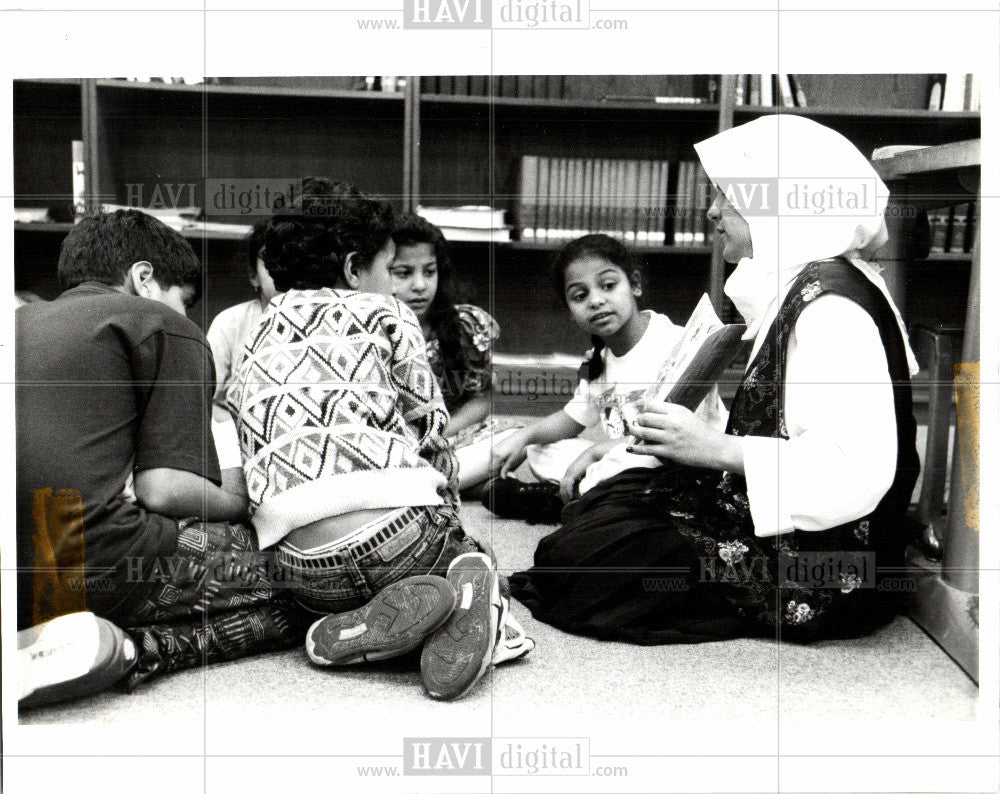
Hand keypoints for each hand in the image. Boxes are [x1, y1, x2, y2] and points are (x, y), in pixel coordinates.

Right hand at [492, 428, 531, 477]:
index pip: (493, 469)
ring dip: (498, 465)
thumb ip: (506, 469)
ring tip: (507, 463)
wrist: (519, 437)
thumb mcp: (512, 460)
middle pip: (492, 465)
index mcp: (497, 456)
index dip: (497, 474)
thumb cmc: (517, 448)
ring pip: (493, 461)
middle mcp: (493, 452)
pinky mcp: (495, 447)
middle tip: (507, 471)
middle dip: (498, 469)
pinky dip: (498, 460)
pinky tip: (505, 458)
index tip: (504, 476)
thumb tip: (502, 478)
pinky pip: (494, 457)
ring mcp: (493, 449)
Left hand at [559, 447, 594, 502]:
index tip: (567, 499)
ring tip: (568, 502)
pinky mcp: (572, 473)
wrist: (592, 454)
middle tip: (566, 503)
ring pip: (564, 486)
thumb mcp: (585, 471)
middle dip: (563, 495)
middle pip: (562, 486)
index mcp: (571, 471)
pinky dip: (569, 492)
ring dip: (565, 495)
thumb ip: (583, 478)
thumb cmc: (591, 462)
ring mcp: (569, 472)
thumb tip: (584, 485)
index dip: (565, 491)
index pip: (564, 483)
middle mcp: (568, 472)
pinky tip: (571, 498)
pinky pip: (568, 485)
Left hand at [628, 402, 743, 472]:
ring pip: (644, 432)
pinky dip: (637, 448)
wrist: (714, 448)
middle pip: (646, 417)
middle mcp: (672, 422)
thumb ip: (671, 412)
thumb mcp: (687, 415)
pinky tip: (630, 448)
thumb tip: (653, 408)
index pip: (653, 404)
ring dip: (634, 431)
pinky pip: (648, 449)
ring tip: (632, 429)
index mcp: (677, 411)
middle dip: (638, 419)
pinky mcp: (669, 451)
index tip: (637, 407)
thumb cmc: (701, 431)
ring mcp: (670, 438)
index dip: (642, 405)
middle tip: (635, 421)